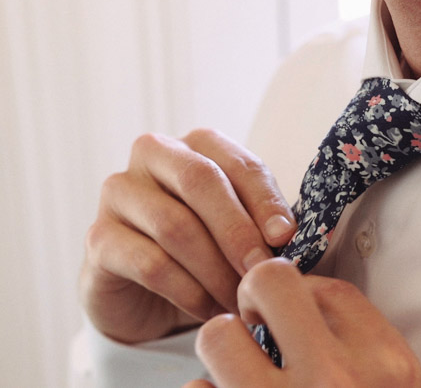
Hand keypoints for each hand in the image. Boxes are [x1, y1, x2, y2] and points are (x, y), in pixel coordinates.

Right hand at [79, 129, 296, 342]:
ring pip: (175, 226)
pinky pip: (150, 264)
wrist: (149, 292)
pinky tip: (210, 310)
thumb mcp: (241, 228)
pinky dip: (188, 291)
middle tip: (261, 270)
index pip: (238, 162)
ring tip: (240, 299)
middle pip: (200, 182)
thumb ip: (264, 222)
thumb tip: (287, 236)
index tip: (286, 238)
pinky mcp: (99, 238)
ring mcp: (119, 193)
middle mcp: (153, 155)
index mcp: (197, 144)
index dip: (265, 201)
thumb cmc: (207, 247)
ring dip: (215, 269)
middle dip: (238, 230)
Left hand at [184, 258, 420, 387]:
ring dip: (223, 347)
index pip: (328, 288)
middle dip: (254, 293)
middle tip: (254, 319)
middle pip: (269, 283)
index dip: (301, 290)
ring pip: (218, 334)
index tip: (295, 310)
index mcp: (385, 364)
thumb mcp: (395, 381)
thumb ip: (359, 338)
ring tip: (236, 367)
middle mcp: (335, 380)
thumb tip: (302, 292)